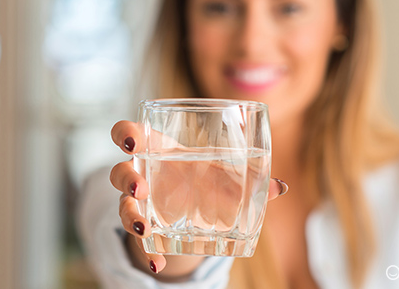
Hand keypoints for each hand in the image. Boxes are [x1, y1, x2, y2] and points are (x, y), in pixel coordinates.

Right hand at [110, 120, 287, 278]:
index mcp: (158, 150)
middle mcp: (142, 175)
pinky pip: (139, 242)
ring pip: (123, 206)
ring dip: (130, 216)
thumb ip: (248, 180)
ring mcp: (140, 204)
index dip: (125, 135)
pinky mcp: (145, 229)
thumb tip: (280, 187)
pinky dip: (147, 254)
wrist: (196, 210)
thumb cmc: (206, 179)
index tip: (132, 143)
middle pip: (119, 171)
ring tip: (145, 227)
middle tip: (141, 188)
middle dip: (126, 179)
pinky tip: (157, 263)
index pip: (129, 134)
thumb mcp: (224, 176)